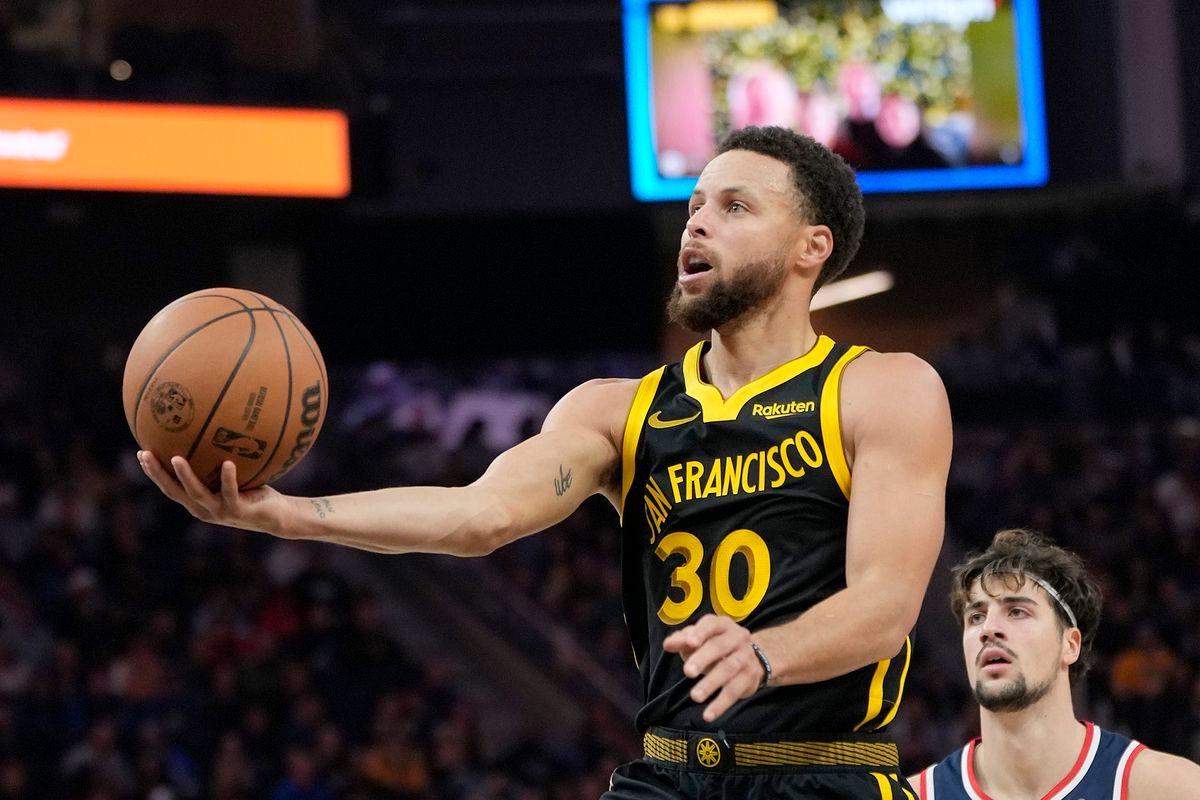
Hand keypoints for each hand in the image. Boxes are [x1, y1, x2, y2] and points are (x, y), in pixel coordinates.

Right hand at [137, 451, 288, 535]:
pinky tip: (227, 463)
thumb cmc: (254, 492)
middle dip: (157, 473)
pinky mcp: (237, 511)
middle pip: (173, 491)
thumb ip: (221, 461)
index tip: (141, 453)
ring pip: (197, 493)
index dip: (154, 472)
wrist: (277, 517)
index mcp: (197, 501)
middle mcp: (203, 508)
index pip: (169, 486)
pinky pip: (230, 492)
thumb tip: (216, 429)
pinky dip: (228, 478)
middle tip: (145, 453)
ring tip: (176, 458)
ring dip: (185, 475)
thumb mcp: (235, 476)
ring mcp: (219, 511)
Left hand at [662, 614, 766, 722]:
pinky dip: (721, 704)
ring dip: (711, 683)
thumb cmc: (718, 646)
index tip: (689, 643)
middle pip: (719, 647)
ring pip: (728, 669)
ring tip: (695, 696)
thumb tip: (668, 645)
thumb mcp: (701, 639)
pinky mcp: (749, 678)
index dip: (700, 633)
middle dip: (703, 659)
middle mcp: (737, 638)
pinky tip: (708, 715)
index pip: (711, 625)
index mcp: (722, 625)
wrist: (756, 658)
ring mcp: (745, 657)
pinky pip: (735, 691)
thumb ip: (682, 640)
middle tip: (688, 672)